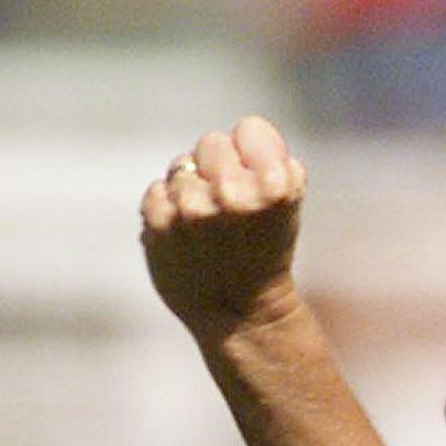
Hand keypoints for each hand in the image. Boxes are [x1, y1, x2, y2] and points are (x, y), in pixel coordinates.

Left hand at [140, 116, 305, 339]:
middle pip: (212, 142)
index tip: (254, 179)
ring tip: (205, 227)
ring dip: (191, 189)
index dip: (252, 151)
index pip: (250, 128)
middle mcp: (231, 194)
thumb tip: (239, 138)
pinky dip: (167, 209)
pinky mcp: (158, 224)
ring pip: (182, 166)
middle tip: (227, 206)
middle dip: (218, 167)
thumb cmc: (266, 252)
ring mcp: (191, 210)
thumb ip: (271, 158)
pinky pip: (156, 190)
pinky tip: (184, 236)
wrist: (241, 316)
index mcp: (272, 186)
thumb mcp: (289, 203)